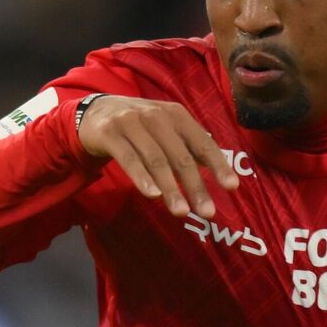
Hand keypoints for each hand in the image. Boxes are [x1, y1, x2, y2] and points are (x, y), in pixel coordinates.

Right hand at [77, 96, 239, 218]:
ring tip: (182, 212)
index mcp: (176, 114)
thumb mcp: (165, 130)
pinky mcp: (110, 134)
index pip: (202, 142)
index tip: (232, 187)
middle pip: (181, 156)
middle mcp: (156, 115)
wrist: (94, 113)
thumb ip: (188, 146)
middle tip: (207, 213)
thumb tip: (220, 168)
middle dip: (196, 186)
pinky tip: (154, 195)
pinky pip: (129, 159)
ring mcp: (131, 123)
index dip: (218, 165)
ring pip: (156, 160)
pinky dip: (142, 178)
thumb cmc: (138, 127)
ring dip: (171, 189)